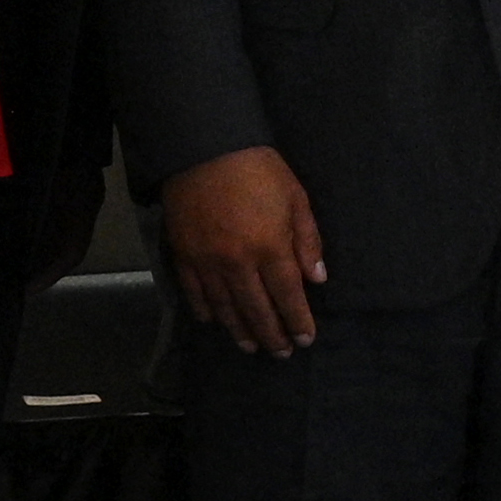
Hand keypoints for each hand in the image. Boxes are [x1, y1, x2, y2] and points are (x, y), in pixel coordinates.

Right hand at [159, 144, 328, 356]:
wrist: (205, 148)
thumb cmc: (259, 170)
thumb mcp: (295, 197)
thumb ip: (307, 240)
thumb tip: (317, 279)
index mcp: (270, 248)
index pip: (287, 296)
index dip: (297, 320)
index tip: (305, 339)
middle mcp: (238, 263)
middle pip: (257, 309)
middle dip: (272, 334)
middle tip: (281, 353)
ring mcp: (207, 263)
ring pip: (225, 308)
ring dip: (240, 330)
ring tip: (251, 346)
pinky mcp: (183, 255)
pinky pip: (194, 293)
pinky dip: (205, 310)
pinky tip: (213, 321)